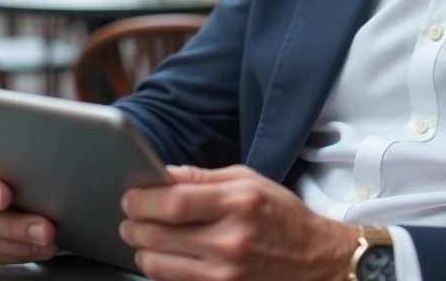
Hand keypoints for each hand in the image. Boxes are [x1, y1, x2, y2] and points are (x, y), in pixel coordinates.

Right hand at [0, 154, 57, 264]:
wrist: (10, 173)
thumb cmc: (10, 158)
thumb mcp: (10, 151)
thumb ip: (15, 156)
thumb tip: (45, 157)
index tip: (6, 197)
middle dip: (14, 226)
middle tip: (45, 229)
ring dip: (20, 245)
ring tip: (49, 242)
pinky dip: (18, 254)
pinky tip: (40, 250)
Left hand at [120, 165, 356, 280]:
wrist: (316, 259)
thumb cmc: (282, 216)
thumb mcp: (249, 180)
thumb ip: (202, 178)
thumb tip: (163, 174)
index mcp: (237, 203)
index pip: (172, 202)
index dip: (142, 199)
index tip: (131, 196)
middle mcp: (230, 242)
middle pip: (158, 236)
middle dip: (133, 224)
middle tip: (129, 216)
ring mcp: (225, 275)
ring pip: (158, 266)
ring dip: (142, 249)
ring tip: (144, 237)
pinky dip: (162, 268)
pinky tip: (166, 255)